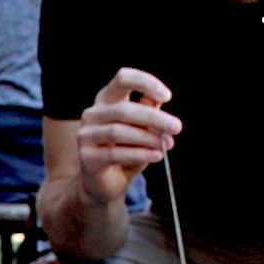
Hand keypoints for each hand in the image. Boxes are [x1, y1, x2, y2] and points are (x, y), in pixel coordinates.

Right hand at [74, 67, 181, 204]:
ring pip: (118, 131)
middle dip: (153, 118)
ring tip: (167, 145)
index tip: (167, 97)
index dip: (145, 82)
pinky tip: (157, 156)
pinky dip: (140, 154)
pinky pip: (115, 153)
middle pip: (123, 109)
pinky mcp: (86, 157)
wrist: (105, 184)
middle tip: (176, 127)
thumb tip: (160, 100)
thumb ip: (150, 111)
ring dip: (147, 138)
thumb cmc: (127, 151)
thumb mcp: (143, 129)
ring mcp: (86, 135)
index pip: (123, 78)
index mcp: (106, 99)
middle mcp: (92, 114)